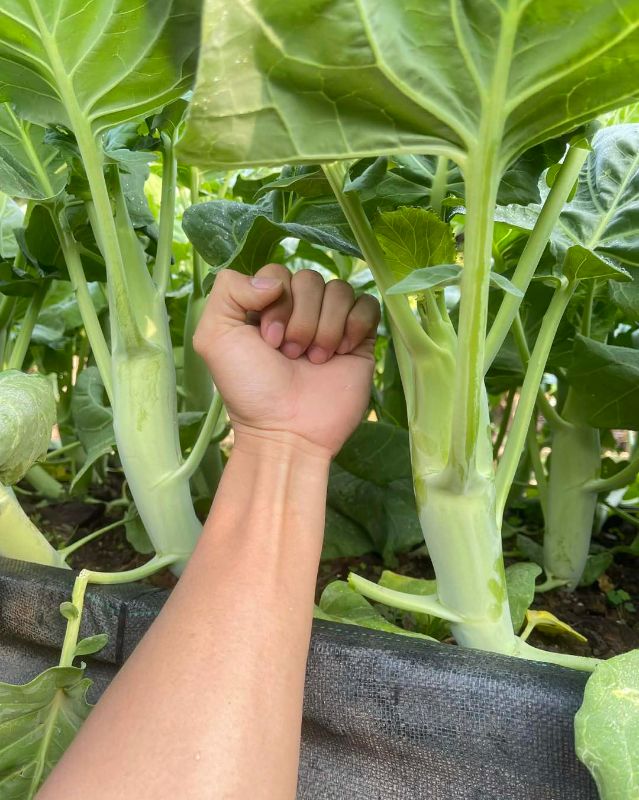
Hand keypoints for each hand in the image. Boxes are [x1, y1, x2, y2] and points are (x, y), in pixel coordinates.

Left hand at [193, 264, 379, 456]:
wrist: (288, 431)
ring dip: (326, 327)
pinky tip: (342, 352)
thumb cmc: (250, 389)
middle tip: (292, 355)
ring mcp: (331, 324)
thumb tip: (275, 280)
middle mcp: (299, 311)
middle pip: (311, 279)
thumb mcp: (215, 336)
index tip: (268, 342)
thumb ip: (229, 289)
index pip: (278, 273)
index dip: (276, 303)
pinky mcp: (360, 340)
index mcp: (264, 306)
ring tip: (315, 360)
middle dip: (301, 319)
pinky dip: (355, 324)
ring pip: (340, 290)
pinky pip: (368, 305)